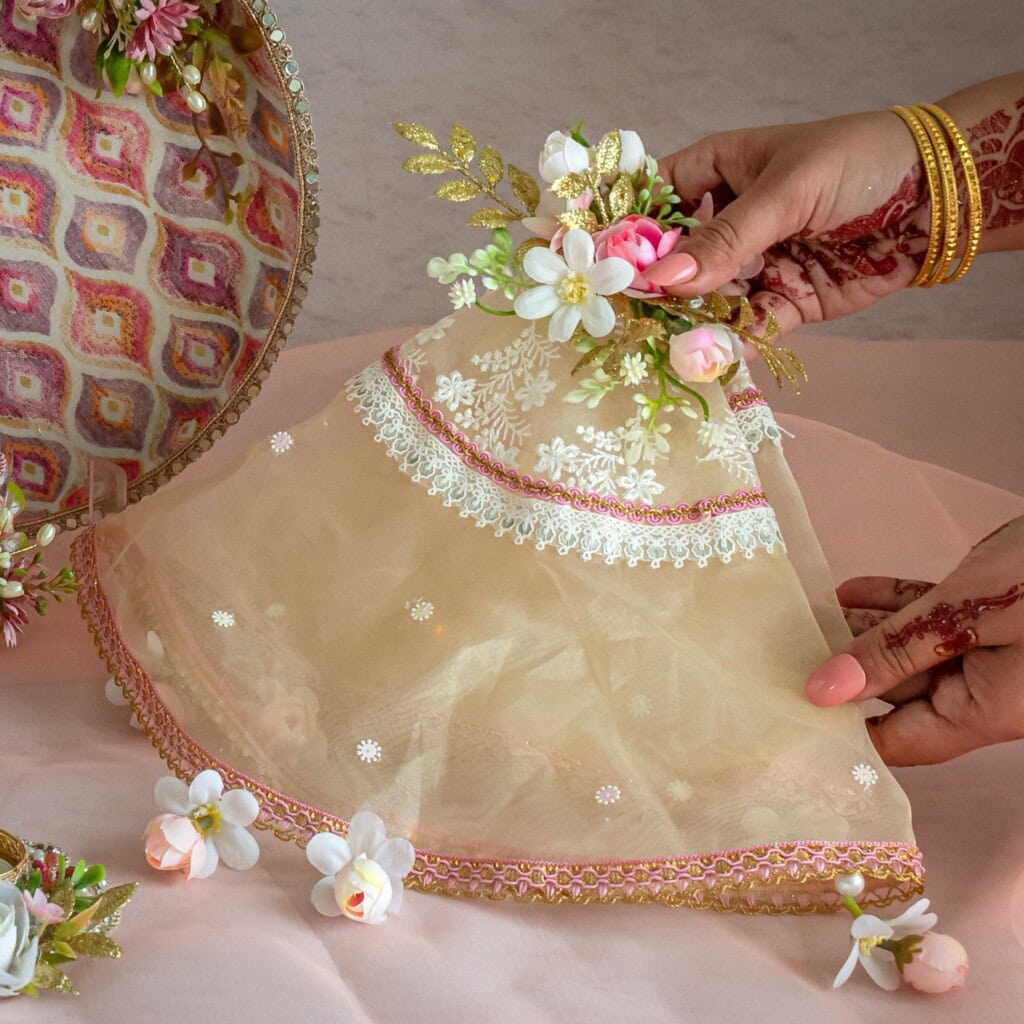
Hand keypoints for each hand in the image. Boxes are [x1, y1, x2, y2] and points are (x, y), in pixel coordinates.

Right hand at [652, 111, 928, 333]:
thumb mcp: (784, 193)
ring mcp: (755, 265)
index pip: (656, 202)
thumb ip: (725, 241)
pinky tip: (712, 359)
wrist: (939, 197)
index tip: (603, 267)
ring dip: (691, 324)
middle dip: (657, 291)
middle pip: (677, 261)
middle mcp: (729, 221)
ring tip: (669, 347)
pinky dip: (732, 345)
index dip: (628, 232)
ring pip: (709, 300)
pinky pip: (749, 327)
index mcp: (719, 172)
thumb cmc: (858, 164)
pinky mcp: (785, 301)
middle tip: (629, 320)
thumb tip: (665, 282)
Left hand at [804, 515, 1023, 765]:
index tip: (789, 718)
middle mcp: (986, 688)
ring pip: (909, 648)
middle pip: (897, 691)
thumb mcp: (967, 617)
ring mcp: (990, 647)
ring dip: (861, 631)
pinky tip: (845, 589)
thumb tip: (822, 691)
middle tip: (781, 655)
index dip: (844, 735)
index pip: (900, 743)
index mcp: (986, 710)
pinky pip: (931, 616)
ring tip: (803, 617)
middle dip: (843, 673)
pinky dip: (892, 603)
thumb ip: (895, 651)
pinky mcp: (991, 609)